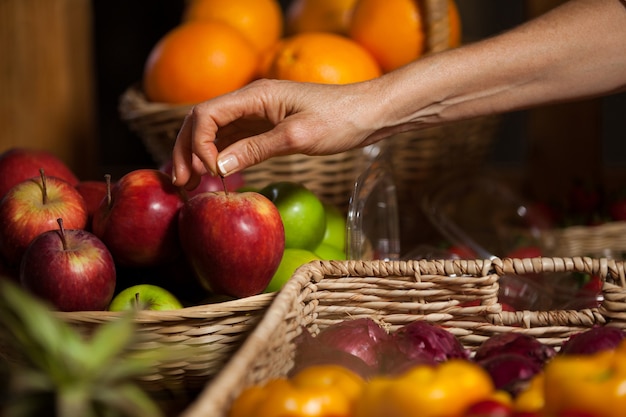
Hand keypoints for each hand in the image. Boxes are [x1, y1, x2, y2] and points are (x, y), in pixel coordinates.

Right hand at [171, 78, 385, 189]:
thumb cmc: (340, 119)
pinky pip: (232, 140)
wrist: (368, 113)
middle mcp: (251, 101)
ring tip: (189, 183)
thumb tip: (219, 168)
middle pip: (202, 121)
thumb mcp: (298, 136)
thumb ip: (257, 148)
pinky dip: (218, 157)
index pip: (207, 114)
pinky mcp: (265, 127)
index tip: (210, 173)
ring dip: (198, 155)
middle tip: (181, 182)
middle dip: (187, 150)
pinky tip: (213, 176)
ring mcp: (257, 114)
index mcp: (256, 95)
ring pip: (214, 132)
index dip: (198, 143)